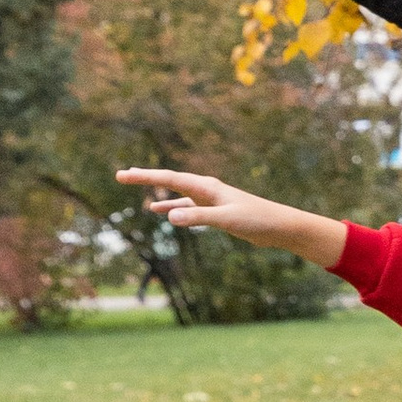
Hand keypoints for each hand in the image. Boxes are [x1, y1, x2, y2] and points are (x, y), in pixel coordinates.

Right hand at [116, 167, 348, 269]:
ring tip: (137, 187)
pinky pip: (187, 207)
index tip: (123, 175)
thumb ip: (199, 218)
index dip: (145, 177)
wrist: (280, 226)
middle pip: (169, 181)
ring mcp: (210, 199)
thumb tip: (170, 217)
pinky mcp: (215, 211)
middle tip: (121, 175)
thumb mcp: (226, 220)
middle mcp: (206, 189)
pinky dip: (172, 207)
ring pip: (177, 192)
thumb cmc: (257, 220)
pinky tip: (161, 212)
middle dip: (146, 178)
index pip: (169, 179)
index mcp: (207, 186)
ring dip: (157, 191)